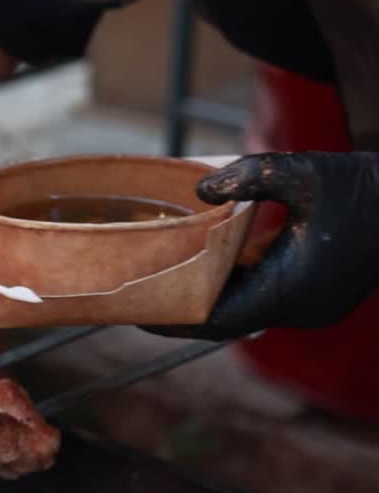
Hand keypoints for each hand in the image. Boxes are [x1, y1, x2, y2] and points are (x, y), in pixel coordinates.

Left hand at [142, 151, 378, 340]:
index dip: (173, 319)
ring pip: (244, 312)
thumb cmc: (362, 187)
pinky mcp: (316, 300)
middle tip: (137, 298)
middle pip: (224, 320)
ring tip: (162, 282)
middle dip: (181, 311)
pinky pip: (264, 302)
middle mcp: (299, 308)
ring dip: (208, 298)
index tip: (137, 314)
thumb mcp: (304, 171)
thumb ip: (250, 178)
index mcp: (290, 288)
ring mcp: (310, 308)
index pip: (216, 319)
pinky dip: (234, 289)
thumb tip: (199, 192)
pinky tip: (208, 268)